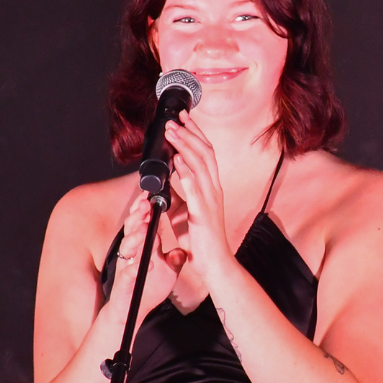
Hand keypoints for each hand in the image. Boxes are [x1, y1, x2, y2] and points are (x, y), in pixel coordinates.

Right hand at [109, 189, 186, 314]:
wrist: (134, 309)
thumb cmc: (149, 287)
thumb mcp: (168, 270)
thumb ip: (175, 258)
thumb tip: (183, 248)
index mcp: (143, 246)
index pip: (145, 223)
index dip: (148, 210)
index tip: (155, 195)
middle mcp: (133, 252)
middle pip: (133, 229)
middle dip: (138, 216)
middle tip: (145, 203)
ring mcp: (127, 266)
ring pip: (127, 247)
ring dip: (134, 237)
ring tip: (143, 228)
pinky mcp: (124, 282)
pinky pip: (127, 274)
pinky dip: (133, 269)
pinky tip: (142, 265)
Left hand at [163, 113, 235, 285]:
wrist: (215, 263)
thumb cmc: (202, 239)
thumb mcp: (185, 212)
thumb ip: (178, 193)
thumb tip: (167, 177)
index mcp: (212, 188)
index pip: (206, 153)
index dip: (195, 134)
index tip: (184, 119)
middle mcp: (214, 190)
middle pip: (205, 153)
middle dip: (189, 133)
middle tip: (175, 118)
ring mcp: (210, 200)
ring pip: (200, 165)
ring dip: (184, 146)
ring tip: (172, 132)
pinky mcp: (203, 213)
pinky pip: (195, 189)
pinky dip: (186, 172)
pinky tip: (177, 161)